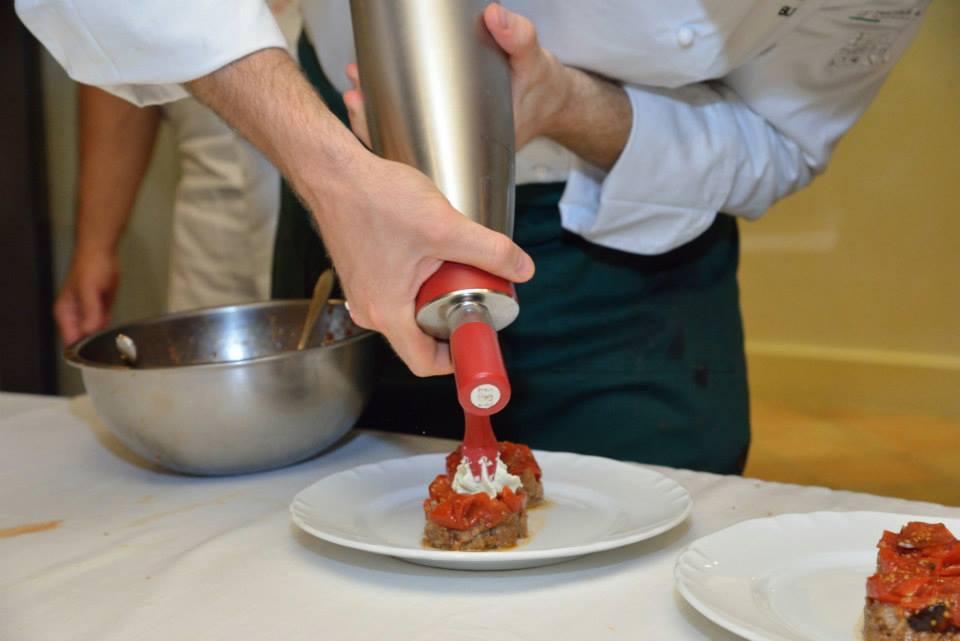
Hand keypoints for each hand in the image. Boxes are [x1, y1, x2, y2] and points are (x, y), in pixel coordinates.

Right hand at [54, 249, 119, 344]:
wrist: (101, 252)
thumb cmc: (90, 266)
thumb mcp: (90, 289)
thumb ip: (90, 311)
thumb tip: (89, 330)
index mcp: (65, 313)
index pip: (70, 340)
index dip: (83, 349)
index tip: (99, 352)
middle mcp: (75, 317)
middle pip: (83, 341)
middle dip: (96, 345)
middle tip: (113, 348)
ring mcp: (87, 315)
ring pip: (94, 335)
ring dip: (104, 338)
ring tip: (118, 341)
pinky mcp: (99, 311)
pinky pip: (104, 326)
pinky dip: (110, 329)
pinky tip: (119, 330)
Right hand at [186, 48, 533, 377]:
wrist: (333, 170)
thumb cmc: (374, 198)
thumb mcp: (445, 227)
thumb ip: (490, 250)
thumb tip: (523, 268)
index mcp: (386, 312)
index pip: (425, 362)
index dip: (458, 359)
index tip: (479, 338)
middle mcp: (368, 309)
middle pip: (421, 336)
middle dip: (453, 318)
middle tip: (478, 291)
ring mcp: (362, 291)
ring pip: (410, 310)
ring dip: (437, 295)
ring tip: (458, 266)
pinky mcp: (362, 271)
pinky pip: (397, 289)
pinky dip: (420, 278)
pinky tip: (433, 250)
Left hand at [343, 4, 570, 150]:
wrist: (550, 100)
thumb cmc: (539, 86)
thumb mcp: (533, 60)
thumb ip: (517, 37)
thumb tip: (493, 14)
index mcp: (471, 145)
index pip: (417, 147)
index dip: (381, 129)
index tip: (360, 99)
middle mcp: (457, 148)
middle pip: (402, 143)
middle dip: (371, 118)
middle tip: (354, 88)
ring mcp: (452, 140)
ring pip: (404, 137)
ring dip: (376, 114)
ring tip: (354, 87)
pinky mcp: (451, 130)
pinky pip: (416, 128)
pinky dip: (392, 114)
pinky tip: (372, 94)